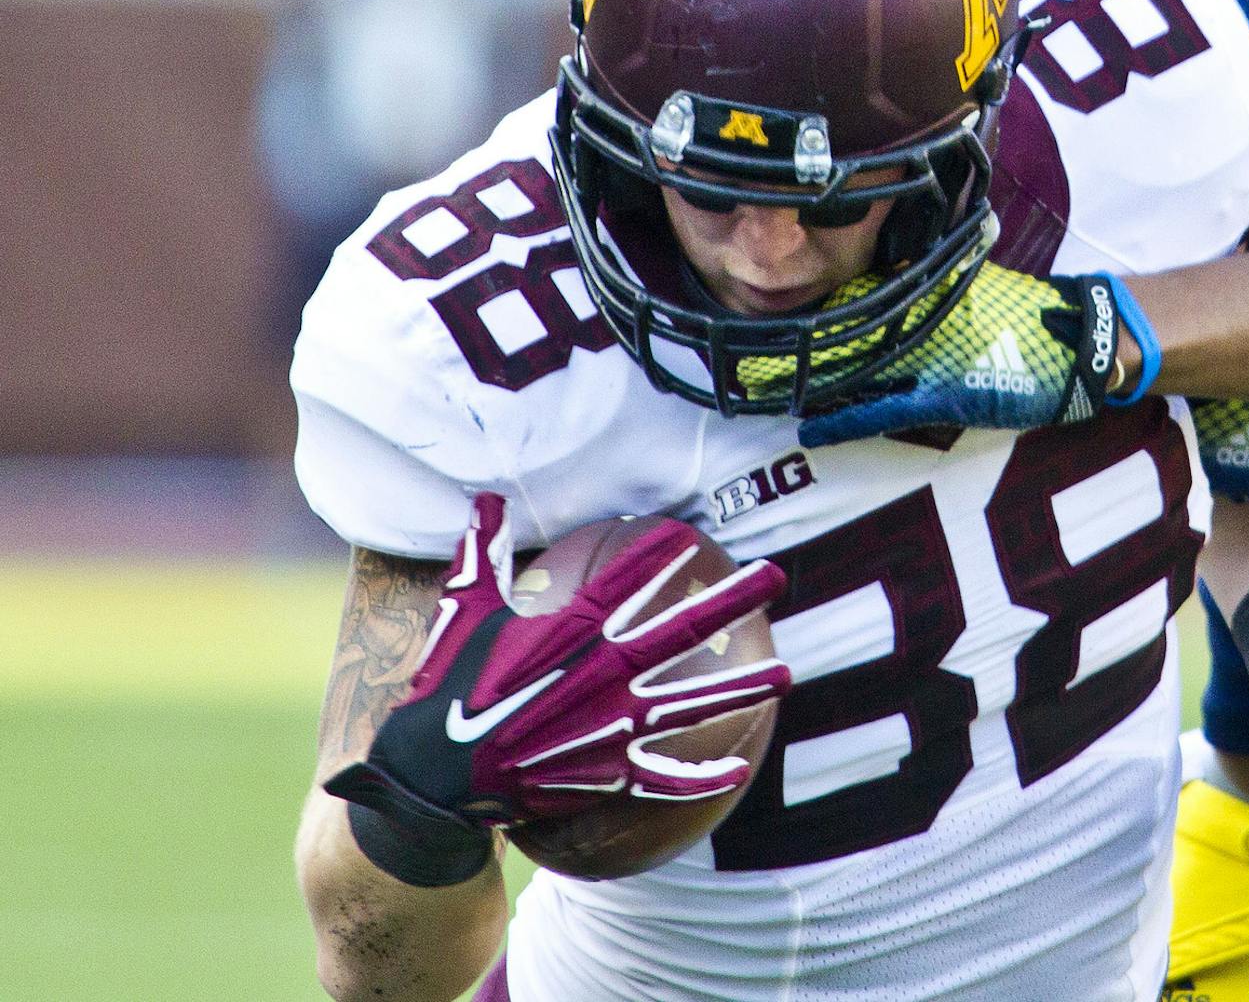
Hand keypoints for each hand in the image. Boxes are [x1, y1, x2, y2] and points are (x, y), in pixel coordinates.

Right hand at [325, 495, 789, 846]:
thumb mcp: (463, 609)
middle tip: (775, 575)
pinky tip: (740, 768)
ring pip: (691, 702)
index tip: (691, 531)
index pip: (628, 577)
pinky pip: (663, 777)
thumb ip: (483, 551)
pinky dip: (701, 776)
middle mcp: (601, 674)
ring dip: (743, 687)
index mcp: (570, 630)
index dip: (660, 551)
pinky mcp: (604, 774)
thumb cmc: (449, 686)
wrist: (432, 774)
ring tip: (788, 673)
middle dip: (733, 599)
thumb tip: (485, 498)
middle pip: (682, 628)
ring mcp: (609, 726)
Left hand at [790, 263, 1149, 446]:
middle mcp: (918, 321)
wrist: (1078, 341)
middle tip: (738, 363)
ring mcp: (930, 357)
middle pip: (838, 335)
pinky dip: (847, 418)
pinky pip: (886, 408)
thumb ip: (925, 306)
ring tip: (757, 391)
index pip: (848, 305)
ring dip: (805, 382)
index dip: (805, 319)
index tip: (759, 327)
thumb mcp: (967, 303)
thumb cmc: (1026, 324)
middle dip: (790, 350)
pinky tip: (811, 426)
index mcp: (921, 297)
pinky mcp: (946, 394)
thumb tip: (878, 313)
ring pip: (852, 369)